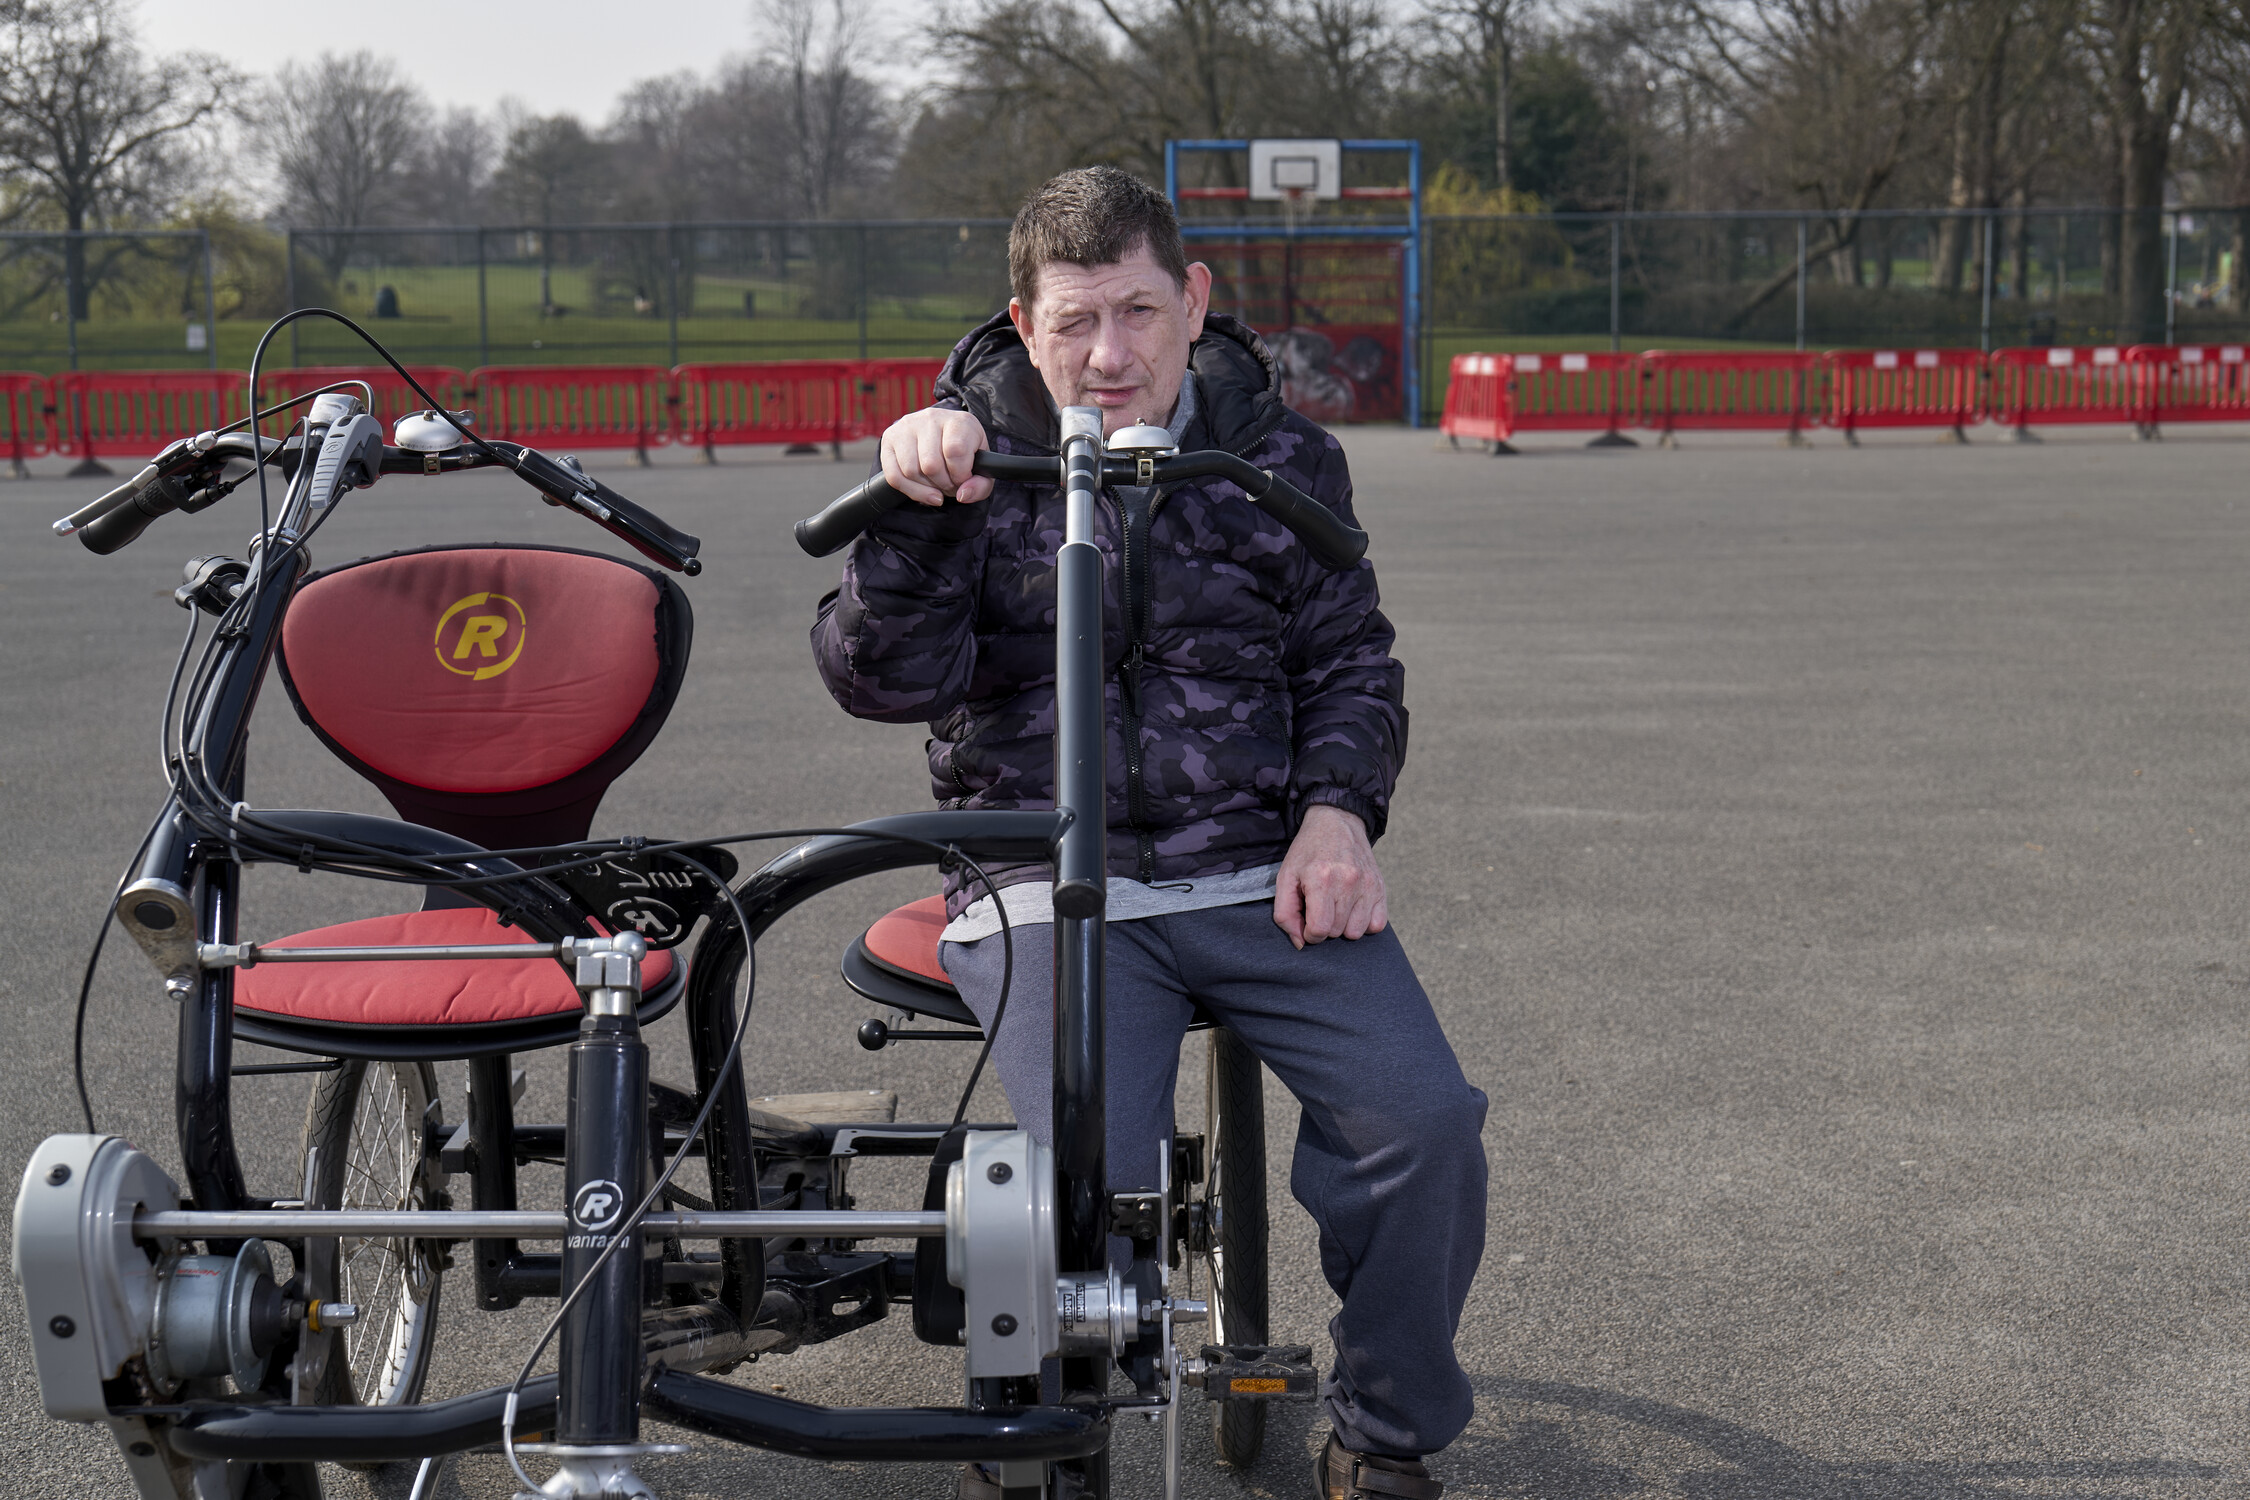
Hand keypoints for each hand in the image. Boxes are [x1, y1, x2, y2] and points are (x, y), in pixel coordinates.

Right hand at [880, 408, 991, 506]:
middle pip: (931, 464)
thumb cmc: (965, 455)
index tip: (963, 480)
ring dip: (926, 487)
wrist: (943, 437)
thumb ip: (980, 486)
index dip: (960, 475)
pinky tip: (923, 491)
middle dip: (943, 484)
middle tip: (950, 485)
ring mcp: (907, 426)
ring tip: (937, 484)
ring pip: (911, 470)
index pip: (955, 451)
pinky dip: (910, 490)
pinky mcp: (889, 439)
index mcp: (959, 421)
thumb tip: (962, 495)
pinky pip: (894, 475)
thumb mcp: (982, 469)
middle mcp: (931, 418)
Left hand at [1272, 804, 1387, 948]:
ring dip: (1343, 926)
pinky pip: (1377, 925)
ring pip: (1356, 932)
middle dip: (1325, 926)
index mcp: (1321, 879)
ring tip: (1336, 905)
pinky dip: (1364, 923)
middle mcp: (1348, 882)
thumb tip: (1300, 943)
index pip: (1320, 929)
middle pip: (1336, 932)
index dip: (1309, 933)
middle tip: (1320, 905)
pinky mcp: (1381, 888)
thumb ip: (1285, 913)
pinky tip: (1352, 908)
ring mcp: (1368, 885)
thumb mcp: (1286, 877)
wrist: (1337, 822)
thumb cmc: (1307, 853)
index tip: (1307, 921)